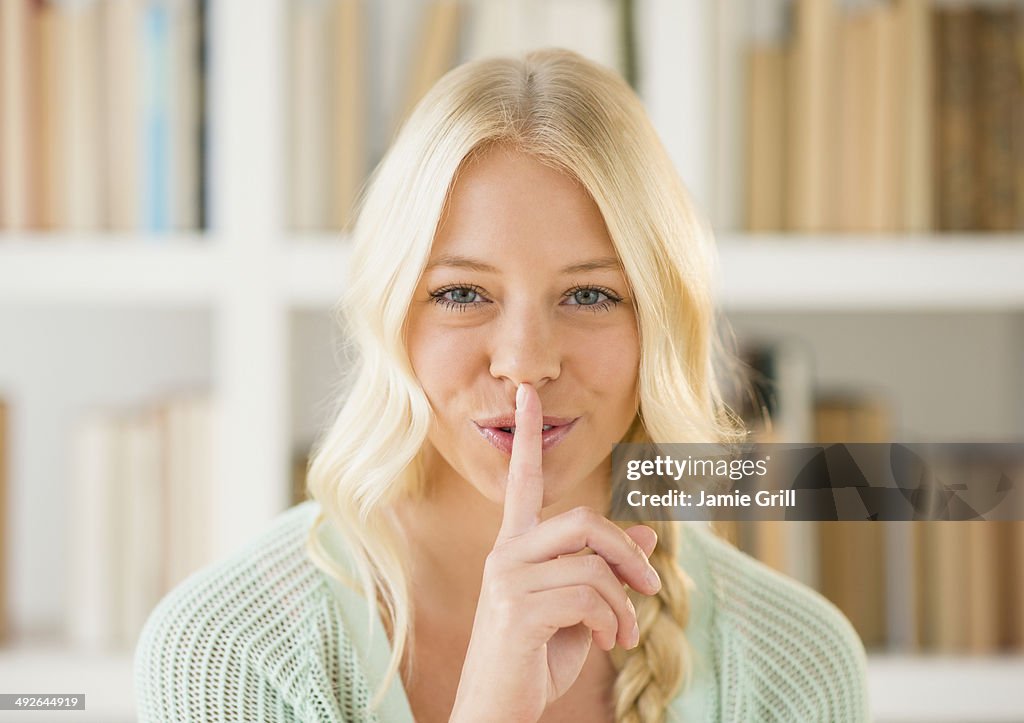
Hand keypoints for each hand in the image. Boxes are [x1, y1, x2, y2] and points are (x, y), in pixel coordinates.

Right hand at [449, 383, 661, 722]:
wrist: (498, 708)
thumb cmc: (536, 657)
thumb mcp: (580, 607)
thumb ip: (605, 567)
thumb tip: (645, 532)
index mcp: (516, 546)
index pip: (522, 481)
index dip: (526, 436)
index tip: (528, 394)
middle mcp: (507, 554)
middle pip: (582, 520)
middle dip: (627, 550)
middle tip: (651, 585)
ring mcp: (509, 580)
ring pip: (593, 563)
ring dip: (624, 601)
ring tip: (623, 631)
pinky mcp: (518, 609)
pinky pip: (589, 596)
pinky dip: (612, 620)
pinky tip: (606, 642)